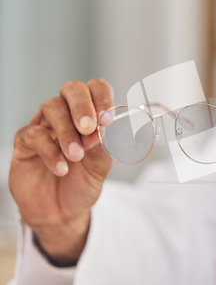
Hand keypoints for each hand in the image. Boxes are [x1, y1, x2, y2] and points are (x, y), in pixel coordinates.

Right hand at [9, 79, 113, 264]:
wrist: (62, 210)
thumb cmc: (84, 181)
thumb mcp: (101, 165)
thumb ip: (103, 145)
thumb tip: (102, 127)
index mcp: (91, 113)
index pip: (96, 88)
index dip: (103, 98)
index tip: (107, 119)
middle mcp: (67, 113)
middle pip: (72, 89)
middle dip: (82, 107)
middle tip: (88, 129)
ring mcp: (45, 125)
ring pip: (52, 107)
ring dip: (67, 131)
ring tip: (76, 156)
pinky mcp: (25, 142)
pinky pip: (33, 134)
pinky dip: (50, 151)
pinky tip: (61, 168)